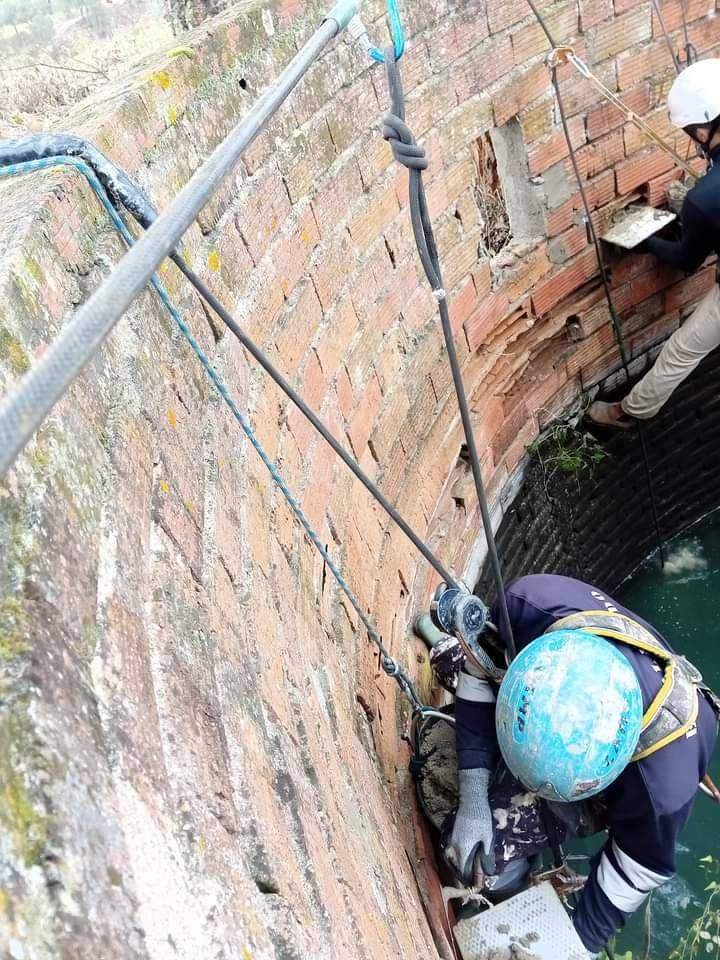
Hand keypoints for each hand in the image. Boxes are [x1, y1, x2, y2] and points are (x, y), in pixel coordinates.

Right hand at [445, 768, 494, 883]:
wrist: (472, 800)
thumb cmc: (481, 819)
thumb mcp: (487, 838)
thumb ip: (486, 855)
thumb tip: (489, 871)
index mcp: (463, 848)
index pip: (462, 869)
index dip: (467, 879)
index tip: (472, 886)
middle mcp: (455, 845)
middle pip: (457, 864)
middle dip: (463, 873)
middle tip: (471, 880)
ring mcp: (453, 838)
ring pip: (454, 856)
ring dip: (460, 864)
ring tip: (468, 870)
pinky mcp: (454, 832)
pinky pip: (454, 848)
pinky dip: (459, 855)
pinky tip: (466, 854)